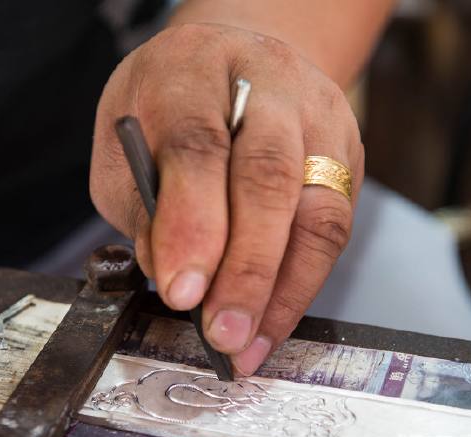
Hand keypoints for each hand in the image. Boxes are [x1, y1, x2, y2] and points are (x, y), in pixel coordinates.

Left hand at [91, 23, 363, 375]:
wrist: (239, 57)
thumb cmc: (171, 107)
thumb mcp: (123, 143)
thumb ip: (141, 206)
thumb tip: (173, 276)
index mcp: (192, 70)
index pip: (198, 146)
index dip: (192, 224)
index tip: (180, 291)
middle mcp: (265, 83)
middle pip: (267, 176)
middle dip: (245, 268)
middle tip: (222, 332)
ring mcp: (317, 116)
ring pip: (317, 208)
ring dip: (283, 289)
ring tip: (249, 345)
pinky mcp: (347, 152)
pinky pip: (335, 227)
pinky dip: (302, 285)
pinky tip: (272, 323)